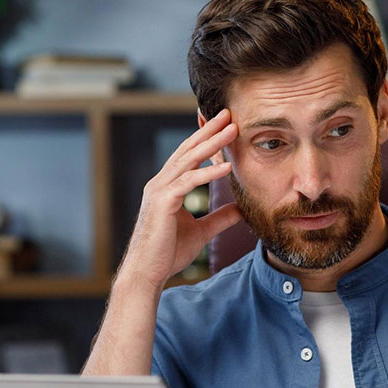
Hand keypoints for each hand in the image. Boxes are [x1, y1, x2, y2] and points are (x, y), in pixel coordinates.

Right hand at [119, 108, 242, 288]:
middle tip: (229, 113)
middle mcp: (160, 183)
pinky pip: (189, 182)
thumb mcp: (202, 231)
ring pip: (189, 160)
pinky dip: (209, 173)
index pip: (188, 156)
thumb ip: (220, 218)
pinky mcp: (163, 202)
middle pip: (188, 150)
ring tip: (232, 129)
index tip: (225, 126)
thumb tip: (240, 209)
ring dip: (212, 143)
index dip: (206, 139)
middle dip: (209, 130)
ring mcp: (159, 190)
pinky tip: (227, 167)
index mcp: (167, 187)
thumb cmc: (168, 254)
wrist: (146, 273)